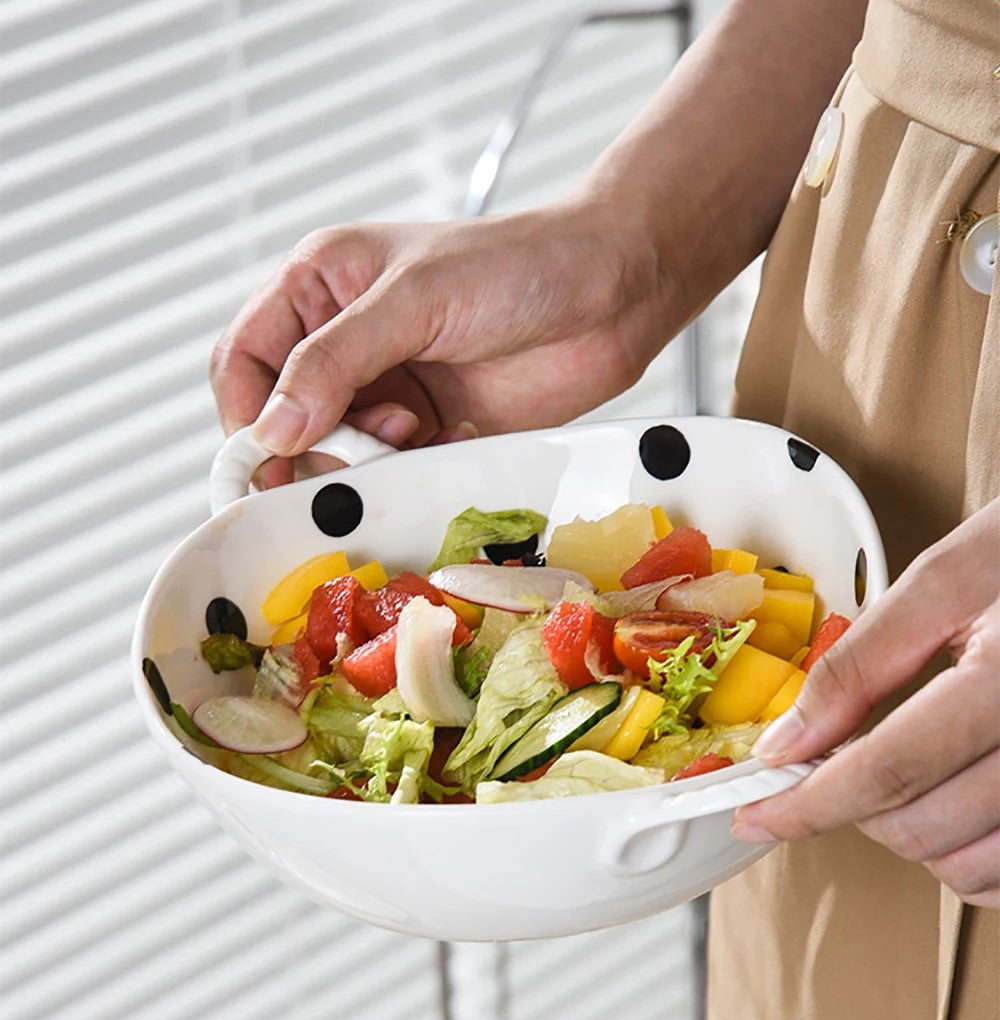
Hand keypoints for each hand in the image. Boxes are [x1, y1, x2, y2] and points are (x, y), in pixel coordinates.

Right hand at [209, 199, 674, 484]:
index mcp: (321, 287)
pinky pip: (389, 470)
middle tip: (349, 456)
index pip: (244, 360)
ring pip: (335, 453)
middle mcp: (345, 340)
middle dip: (308, 445)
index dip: (246, 415)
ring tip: (412, 429)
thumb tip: (271, 430)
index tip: (268, 457)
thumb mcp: (415, 299)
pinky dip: (407, 469)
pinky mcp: (428, 427)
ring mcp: (386, 387)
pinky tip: (448, 435)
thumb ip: (335, 362)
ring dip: (362, 460)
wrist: (615, 294)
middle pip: (282, 419)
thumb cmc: (520, 265)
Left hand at [732, 500, 999, 908]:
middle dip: (856, 808)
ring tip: (906, 776)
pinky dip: (974, 856)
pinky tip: (957, 802)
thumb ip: (861, 664)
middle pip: (924, 829)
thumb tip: (787, 741)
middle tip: (840, 763)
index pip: (888, 770)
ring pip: (971, 869)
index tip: (756, 814)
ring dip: (914, 837)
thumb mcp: (946, 582)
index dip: (807, 803)